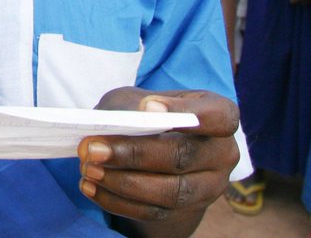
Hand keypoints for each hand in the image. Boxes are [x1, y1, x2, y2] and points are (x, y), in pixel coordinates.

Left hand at [79, 88, 239, 225]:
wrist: (154, 148)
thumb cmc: (145, 114)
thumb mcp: (137, 99)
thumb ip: (131, 107)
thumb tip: (116, 126)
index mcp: (219, 116)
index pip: (218, 116)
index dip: (185, 112)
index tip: (147, 106)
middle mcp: (222, 154)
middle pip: (184, 156)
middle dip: (134, 154)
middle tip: (92, 148)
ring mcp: (208, 187)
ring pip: (170, 192)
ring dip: (123, 182)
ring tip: (88, 169)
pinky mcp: (186, 212)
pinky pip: (154, 212)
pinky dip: (117, 201)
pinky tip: (90, 186)